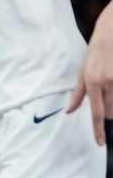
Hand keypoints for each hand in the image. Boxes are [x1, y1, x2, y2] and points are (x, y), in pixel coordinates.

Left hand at [67, 12, 112, 144]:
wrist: (111, 34)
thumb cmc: (95, 54)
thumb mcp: (82, 71)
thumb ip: (78, 93)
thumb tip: (69, 111)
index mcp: (92, 81)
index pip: (95, 111)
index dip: (97, 129)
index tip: (100, 143)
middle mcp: (107, 82)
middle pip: (110, 113)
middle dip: (106, 113)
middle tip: (103, 97)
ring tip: (108, 90)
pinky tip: (112, 87)